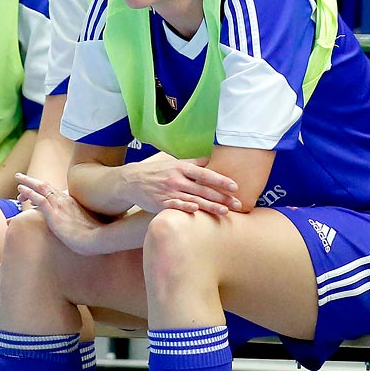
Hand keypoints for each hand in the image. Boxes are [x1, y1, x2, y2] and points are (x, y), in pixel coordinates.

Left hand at [16, 173, 106, 254]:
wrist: (97, 241)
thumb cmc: (95, 238)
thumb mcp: (87, 227)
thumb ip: (80, 224)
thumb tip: (78, 230)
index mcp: (72, 203)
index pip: (54, 193)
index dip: (41, 192)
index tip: (31, 196)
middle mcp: (65, 201)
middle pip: (46, 186)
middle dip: (32, 181)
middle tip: (20, 177)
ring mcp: (60, 206)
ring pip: (41, 188)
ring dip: (28, 182)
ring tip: (18, 177)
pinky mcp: (55, 214)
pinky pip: (39, 199)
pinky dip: (29, 193)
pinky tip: (20, 190)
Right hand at [121, 156, 241, 214]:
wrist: (132, 181)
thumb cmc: (157, 172)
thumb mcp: (174, 163)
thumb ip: (194, 163)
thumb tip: (213, 159)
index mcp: (182, 168)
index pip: (205, 174)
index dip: (220, 180)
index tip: (234, 187)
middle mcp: (177, 179)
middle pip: (203, 189)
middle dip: (222, 197)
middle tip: (238, 204)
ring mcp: (169, 191)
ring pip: (193, 199)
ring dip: (210, 206)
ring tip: (225, 211)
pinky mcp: (161, 203)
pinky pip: (175, 205)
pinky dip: (185, 207)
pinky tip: (196, 211)